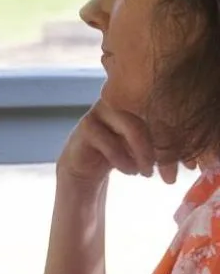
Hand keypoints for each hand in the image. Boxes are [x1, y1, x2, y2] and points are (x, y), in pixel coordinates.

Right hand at [57, 99, 192, 190]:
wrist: (84, 167)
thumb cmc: (120, 154)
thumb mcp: (146, 148)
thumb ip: (164, 145)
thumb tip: (189, 157)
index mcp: (138, 101)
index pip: (165, 112)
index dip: (179, 138)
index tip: (188, 165)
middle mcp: (121, 100)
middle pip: (151, 115)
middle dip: (163, 147)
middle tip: (170, 173)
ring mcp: (102, 111)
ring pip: (132, 125)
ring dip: (144, 152)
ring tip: (147, 172)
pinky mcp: (86, 127)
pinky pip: (109, 140)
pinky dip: (123, 159)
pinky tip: (130, 171)